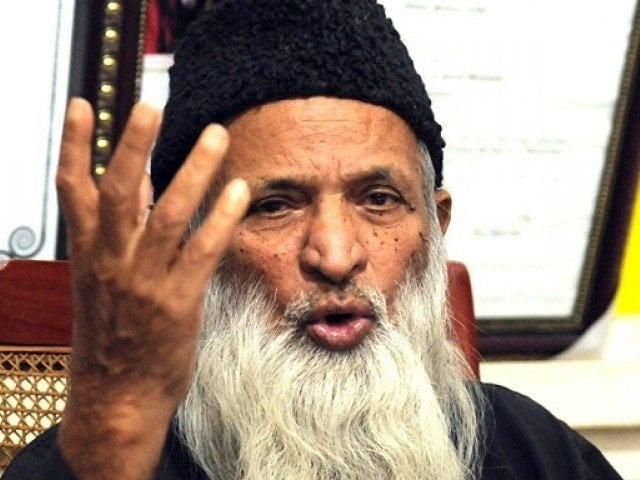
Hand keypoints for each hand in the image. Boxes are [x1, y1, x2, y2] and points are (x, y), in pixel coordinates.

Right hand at [56, 98, 249, 479]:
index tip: (86, 105)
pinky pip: (201, 250)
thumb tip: (137, 184)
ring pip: (167, 214)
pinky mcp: (177, 301)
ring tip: (214, 136)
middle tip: (152, 104)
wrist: (116, 397)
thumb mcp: (103, 281)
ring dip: (192, 170)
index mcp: (89, 254)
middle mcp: (113, 261)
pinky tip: (237, 191)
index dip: (77, 144)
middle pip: (119, 190)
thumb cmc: (113, 338)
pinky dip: (219, 218)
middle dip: (134, 144)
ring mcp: (144, 281)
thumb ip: (119, 231)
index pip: (74, 188)